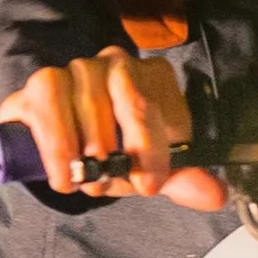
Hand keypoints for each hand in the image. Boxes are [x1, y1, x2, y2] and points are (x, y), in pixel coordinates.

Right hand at [0, 51, 227, 206]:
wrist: (62, 151)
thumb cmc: (111, 152)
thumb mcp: (148, 170)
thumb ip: (181, 180)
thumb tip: (214, 195)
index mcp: (153, 79)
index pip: (162, 104)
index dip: (157, 149)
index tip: (149, 184)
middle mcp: (118, 63)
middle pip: (132, 96)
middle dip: (126, 148)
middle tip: (115, 183)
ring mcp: (79, 68)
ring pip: (90, 99)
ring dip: (90, 148)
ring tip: (87, 180)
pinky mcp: (43, 82)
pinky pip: (51, 102)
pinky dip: (58, 144)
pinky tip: (64, 174)